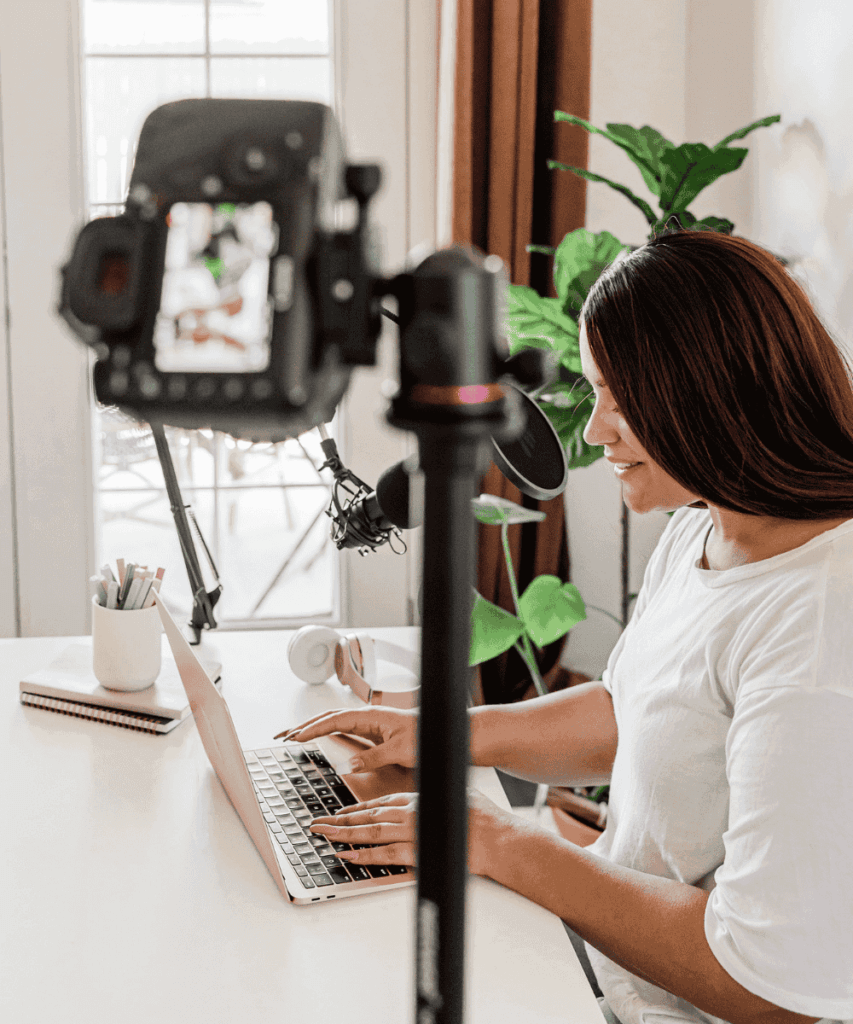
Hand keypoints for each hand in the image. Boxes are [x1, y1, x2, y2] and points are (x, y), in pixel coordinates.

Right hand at [274, 706, 417, 770]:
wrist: (440, 734)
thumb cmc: (424, 738)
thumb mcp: (400, 750)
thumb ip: (374, 757)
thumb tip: (349, 765)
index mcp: (371, 716)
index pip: (335, 720)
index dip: (314, 728)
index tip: (296, 737)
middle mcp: (367, 717)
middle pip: (329, 717)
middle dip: (305, 725)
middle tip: (283, 734)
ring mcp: (368, 723)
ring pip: (334, 722)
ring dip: (313, 727)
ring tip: (293, 735)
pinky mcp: (371, 732)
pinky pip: (343, 730)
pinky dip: (327, 732)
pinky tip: (318, 736)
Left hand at [309, 788, 511, 876]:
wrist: (496, 837)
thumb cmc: (481, 819)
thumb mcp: (452, 799)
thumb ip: (434, 801)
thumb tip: (426, 803)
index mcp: (418, 799)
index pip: (379, 804)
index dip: (356, 809)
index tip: (339, 813)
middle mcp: (410, 812)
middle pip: (367, 816)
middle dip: (339, 820)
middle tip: (317, 823)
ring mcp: (411, 831)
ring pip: (369, 832)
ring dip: (343, 834)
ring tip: (322, 836)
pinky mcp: (416, 851)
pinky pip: (383, 854)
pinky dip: (363, 855)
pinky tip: (346, 857)